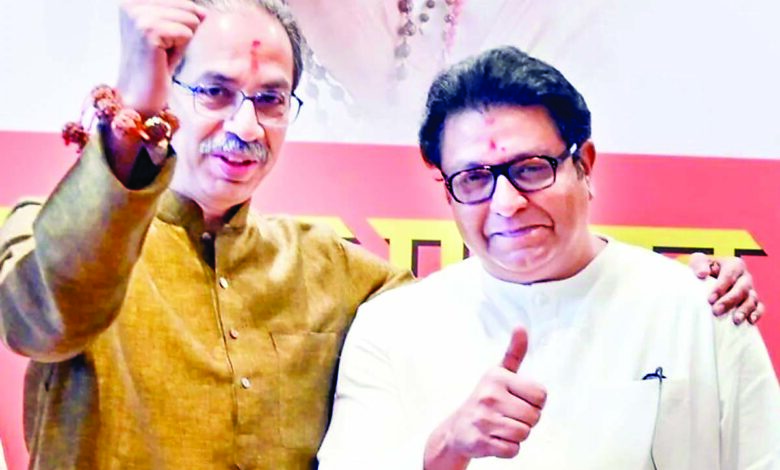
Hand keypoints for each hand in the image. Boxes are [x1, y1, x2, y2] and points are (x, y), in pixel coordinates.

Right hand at [117, 0, 207, 114]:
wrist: (141, 93)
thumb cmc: (156, 63)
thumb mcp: (170, 32)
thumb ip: (184, 15)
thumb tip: (204, 12)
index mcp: (132, 1)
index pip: (180, 0)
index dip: (180, 23)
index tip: (160, 41)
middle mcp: (131, 4)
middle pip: (186, 6)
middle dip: (182, 31)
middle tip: (162, 49)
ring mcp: (138, 17)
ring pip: (189, 19)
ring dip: (181, 41)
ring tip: (162, 53)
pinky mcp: (149, 31)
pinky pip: (186, 33)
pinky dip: (180, 49)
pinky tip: (162, 59)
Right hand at [424, 328, 545, 468]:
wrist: (457, 429)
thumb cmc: (486, 398)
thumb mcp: (498, 372)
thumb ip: (514, 352)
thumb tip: (521, 327)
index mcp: (498, 378)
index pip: (541, 395)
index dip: (535, 402)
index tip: (519, 399)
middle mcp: (489, 396)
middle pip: (534, 417)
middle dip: (526, 420)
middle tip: (509, 415)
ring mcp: (484, 420)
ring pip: (524, 433)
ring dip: (517, 434)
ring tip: (502, 426)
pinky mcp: (481, 441)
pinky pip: (513, 450)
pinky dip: (508, 448)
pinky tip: (496, 439)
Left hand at [689, 253, 764, 324]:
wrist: (707, 279)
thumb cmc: (703, 269)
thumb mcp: (698, 262)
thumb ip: (699, 264)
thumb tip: (702, 273)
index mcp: (734, 265)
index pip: (729, 275)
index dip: (721, 287)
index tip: (710, 299)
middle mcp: (744, 277)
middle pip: (742, 288)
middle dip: (730, 300)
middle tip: (716, 311)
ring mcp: (750, 290)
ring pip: (752, 299)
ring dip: (744, 310)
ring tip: (735, 320)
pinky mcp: (752, 301)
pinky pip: (759, 307)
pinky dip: (756, 314)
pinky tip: (750, 321)